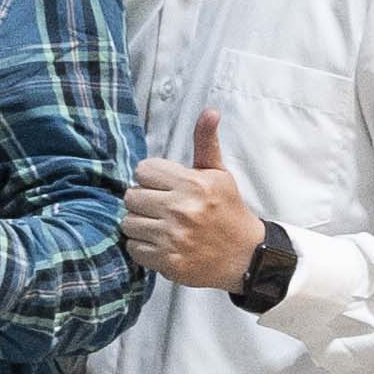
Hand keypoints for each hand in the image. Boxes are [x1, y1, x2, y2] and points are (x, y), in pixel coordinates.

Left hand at [122, 112, 259, 291]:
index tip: (164, 187)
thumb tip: (210, 111)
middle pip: (130, 196)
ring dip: (139, 225)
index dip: (151, 178)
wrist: (245, 255)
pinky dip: (143, 248)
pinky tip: (160, 244)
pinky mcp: (168, 262)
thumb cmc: (227, 210)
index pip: (143, 170)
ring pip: (128, 222)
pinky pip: (133, 248)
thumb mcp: (219, 174)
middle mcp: (181, 210)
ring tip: (159, 226)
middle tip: (160, 207)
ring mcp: (173, 238)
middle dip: (142, 201)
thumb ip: (206, 143)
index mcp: (193, 184)